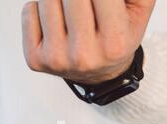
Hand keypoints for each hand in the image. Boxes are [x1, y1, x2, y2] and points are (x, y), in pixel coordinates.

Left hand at [21, 0, 155, 83]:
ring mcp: (57, 59)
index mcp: (114, 42)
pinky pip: (29, 11)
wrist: (98, 73)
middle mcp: (84, 55)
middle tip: (81, 2)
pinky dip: (40, 7)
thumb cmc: (116, 36)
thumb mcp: (138, 10)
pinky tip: (56, 20)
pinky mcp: (36, 60)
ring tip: (71, 7)